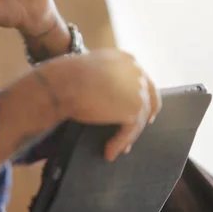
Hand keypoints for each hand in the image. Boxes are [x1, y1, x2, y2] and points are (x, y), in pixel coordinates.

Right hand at [40, 50, 161, 160]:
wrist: (63, 84)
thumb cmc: (66, 77)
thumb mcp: (92, 69)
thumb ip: (106, 77)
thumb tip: (108, 96)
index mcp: (126, 59)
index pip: (141, 80)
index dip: (141, 95)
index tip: (141, 108)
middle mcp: (136, 72)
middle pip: (149, 97)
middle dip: (146, 112)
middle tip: (143, 126)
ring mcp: (138, 90)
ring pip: (139, 118)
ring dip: (128, 135)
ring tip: (115, 148)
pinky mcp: (133, 109)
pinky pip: (130, 131)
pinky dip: (119, 142)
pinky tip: (109, 151)